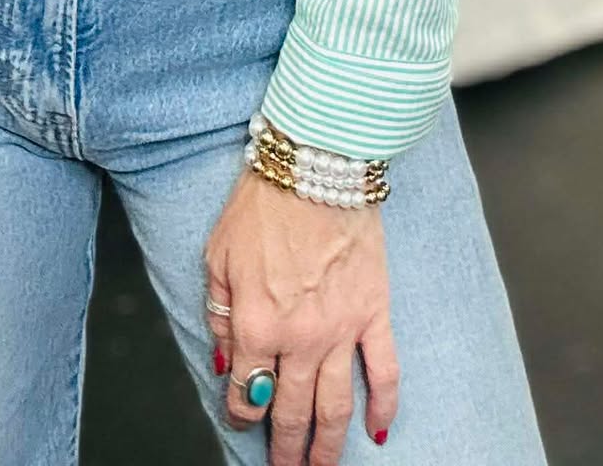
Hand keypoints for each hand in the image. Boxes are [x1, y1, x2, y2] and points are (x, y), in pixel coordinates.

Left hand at [205, 166, 398, 462]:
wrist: (316, 164)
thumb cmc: (263, 202)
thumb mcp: (218, 255)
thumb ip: (220, 314)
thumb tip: (225, 362)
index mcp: (257, 325)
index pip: (246, 392)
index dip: (240, 413)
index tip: (242, 418)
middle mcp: (299, 338)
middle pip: (291, 413)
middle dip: (284, 450)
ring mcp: (341, 330)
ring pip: (335, 407)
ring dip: (327, 447)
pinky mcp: (373, 313)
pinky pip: (384, 371)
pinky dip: (384, 407)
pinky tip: (377, 432)